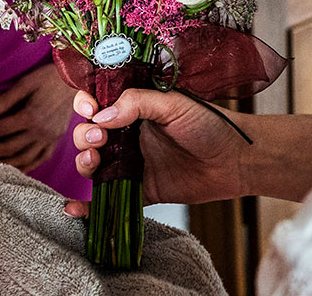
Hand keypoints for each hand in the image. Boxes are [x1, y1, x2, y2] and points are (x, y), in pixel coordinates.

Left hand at [0, 64, 76, 171]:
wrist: (76, 80)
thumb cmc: (48, 78)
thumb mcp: (26, 82)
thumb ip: (6, 100)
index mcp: (32, 116)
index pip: (0, 129)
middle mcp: (41, 132)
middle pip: (9, 148)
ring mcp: (49, 139)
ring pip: (23, 159)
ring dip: (2, 164)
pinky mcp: (55, 141)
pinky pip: (39, 160)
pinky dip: (25, 167)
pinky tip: (12, 169)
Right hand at [64, 88, 250, 216]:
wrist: (237, 160)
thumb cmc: (210, 124)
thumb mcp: (174, 103)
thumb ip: (137, 104)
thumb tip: (102, 117)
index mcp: (134, 109)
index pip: (99, 103)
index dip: (86, 105)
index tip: (89, 109)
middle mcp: (128, 135)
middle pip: (89, 134)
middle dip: (84, 136)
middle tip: (99, 139)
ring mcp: (132, 164)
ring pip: (94, 165)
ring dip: (84, 163)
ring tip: (93, 161)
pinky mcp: (139, 191)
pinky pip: (109, 199)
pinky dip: (89, 207)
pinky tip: (74, 209)